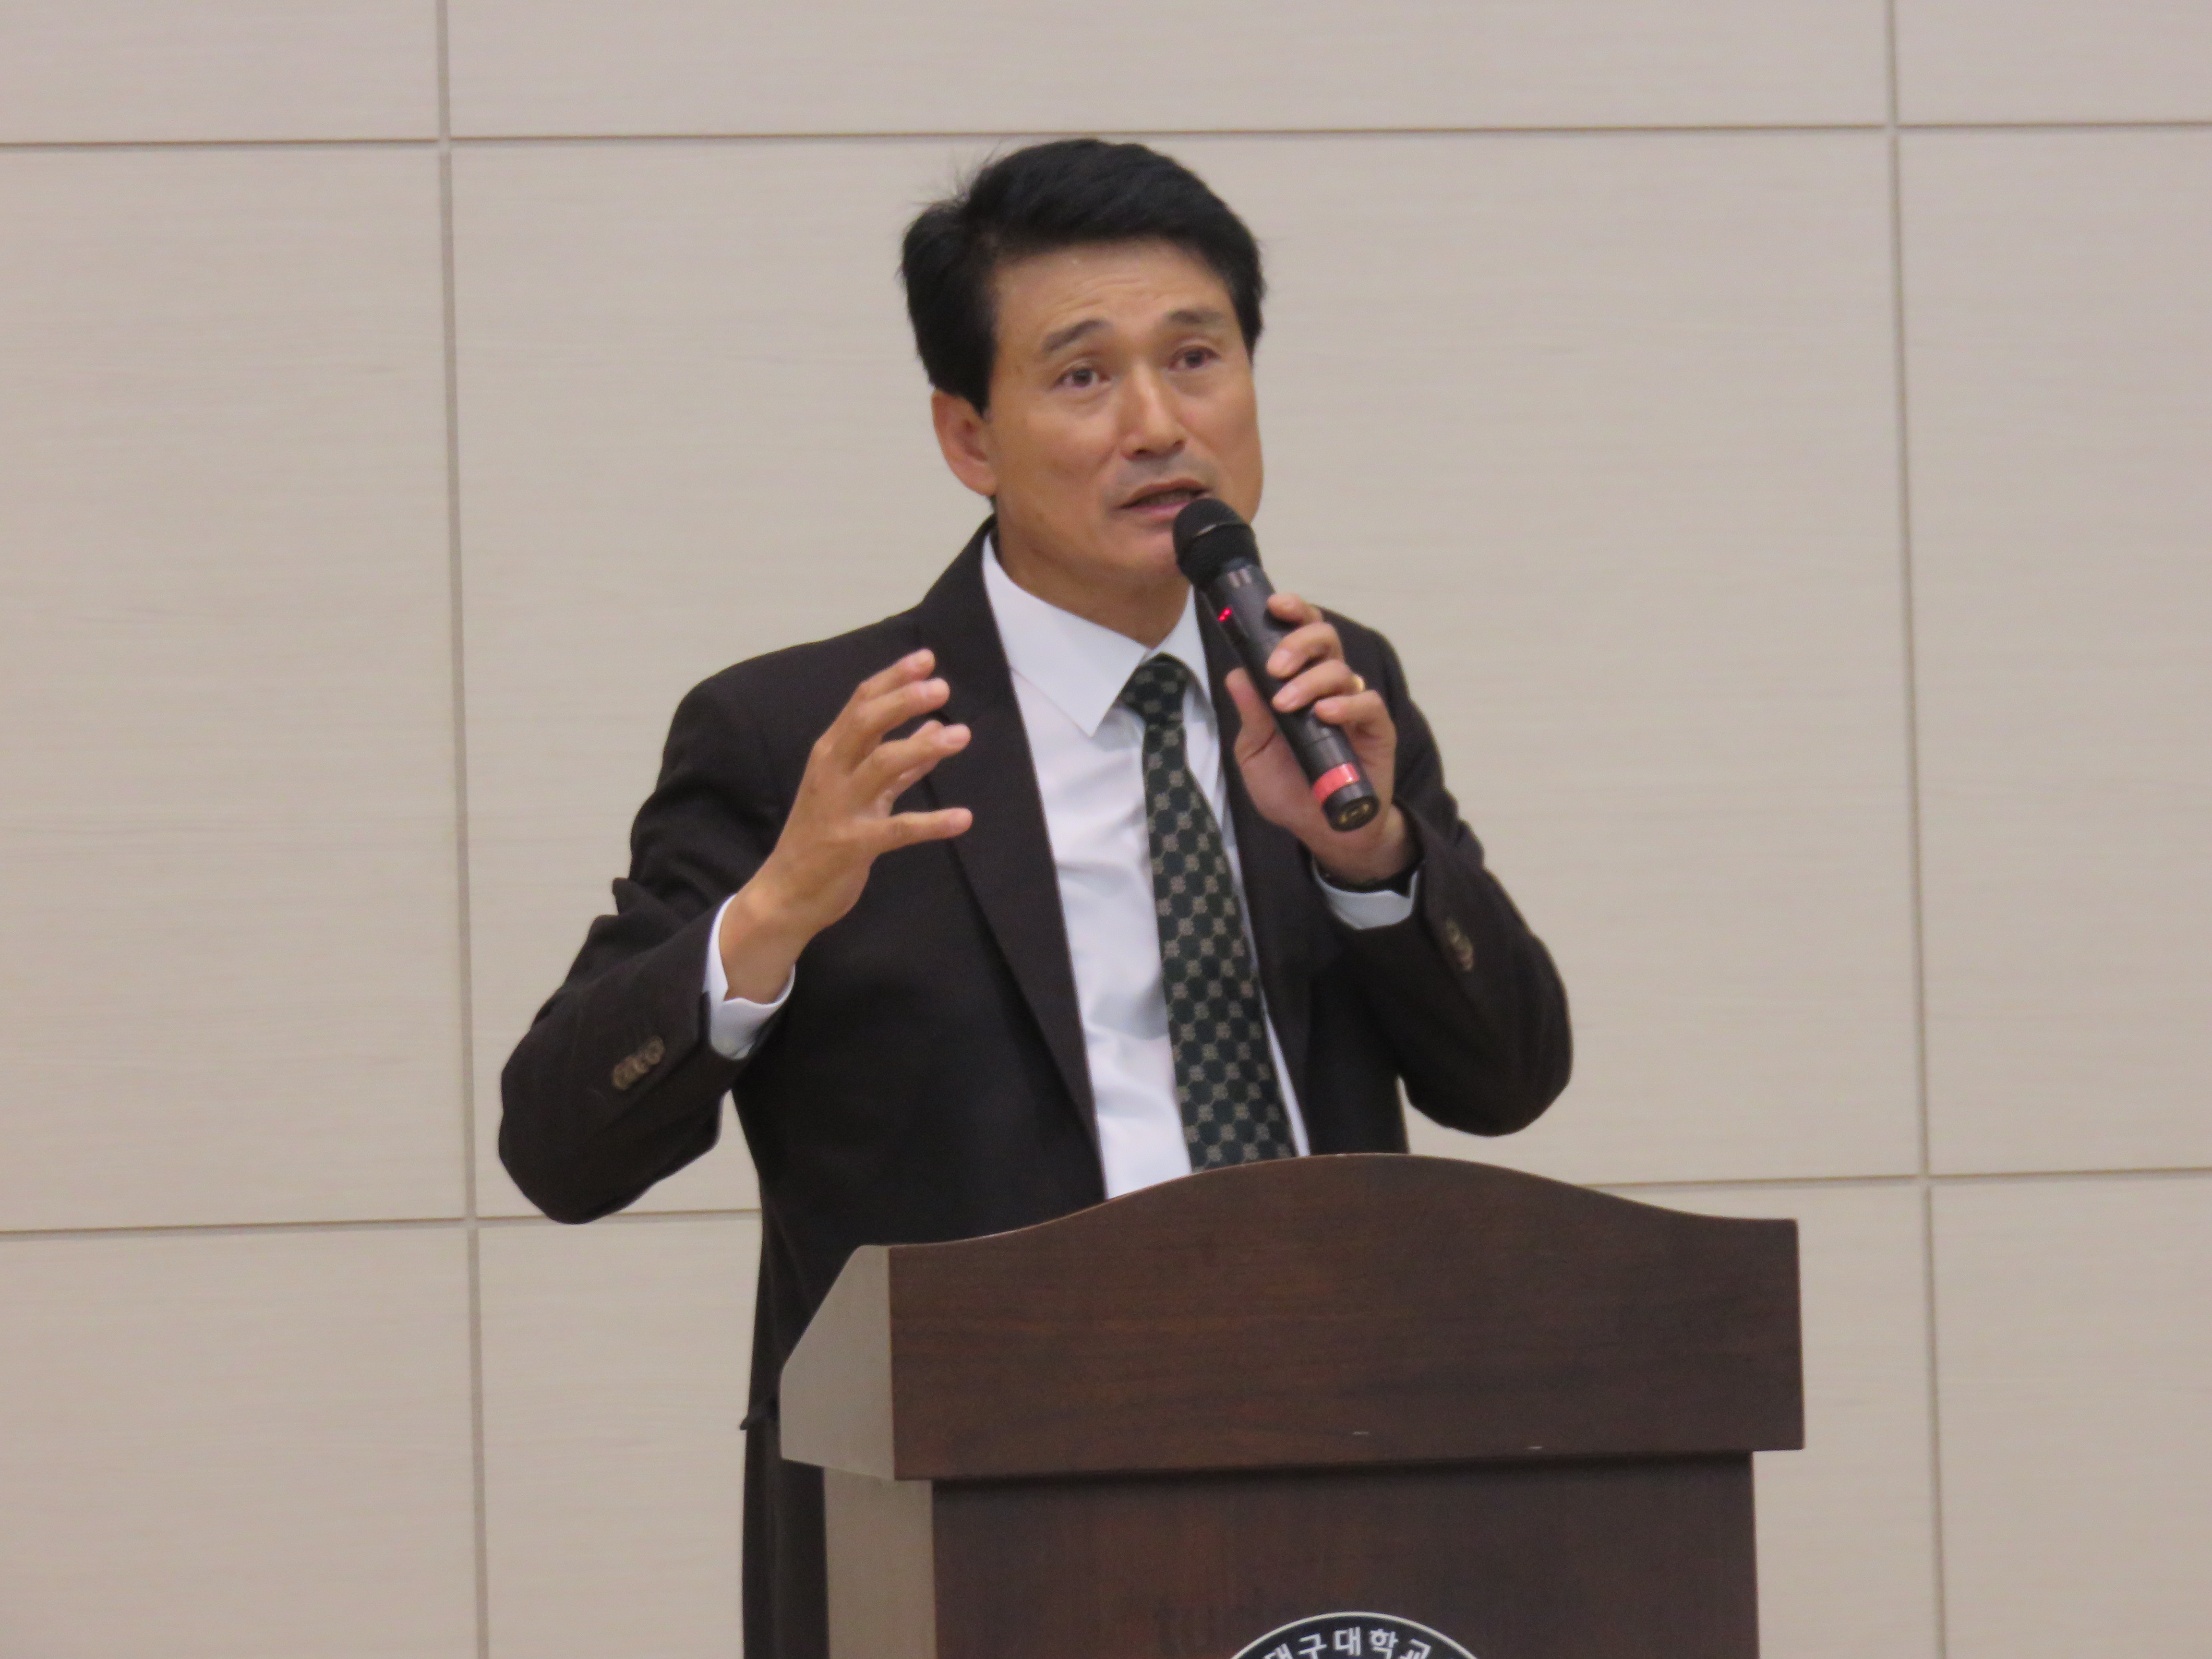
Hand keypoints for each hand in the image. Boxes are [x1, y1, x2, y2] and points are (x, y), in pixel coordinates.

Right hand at [718, 650, 972, 999]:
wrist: (786, 894)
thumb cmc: (821, 837)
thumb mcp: (857, 792)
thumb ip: (896, 765)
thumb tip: (933, 729)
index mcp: (830, 754)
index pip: (860, 704)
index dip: (893, 678)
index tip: (926, 658)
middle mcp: (832, 772)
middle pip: (866, 722)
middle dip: (904, 700)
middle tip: (942, 687)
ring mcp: (841, 807)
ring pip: (882, 764)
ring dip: (923, 746)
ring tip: (962, 736)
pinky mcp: (854, 844)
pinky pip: (898, 829)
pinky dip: (932, 823)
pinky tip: (963, 819)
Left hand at [1225, 593, 1412, 887]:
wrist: (1321, 830)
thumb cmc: (1289, 788)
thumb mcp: (1255, 754)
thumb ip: (1250, 715)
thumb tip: (1236, 674)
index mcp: (1300, 683)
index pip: (1301, 635)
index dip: (1293, 613)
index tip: (1274, 605)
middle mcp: (1330, 687)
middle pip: (1326, 639)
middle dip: (1298, 643)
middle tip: (1275, 667)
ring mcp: (1355, 707)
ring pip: (1342, 670)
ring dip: (1310, 681)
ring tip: (1287, 705)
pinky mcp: (1377, 731)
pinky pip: (1368, 703)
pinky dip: (1345, 704)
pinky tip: (1324, 714)